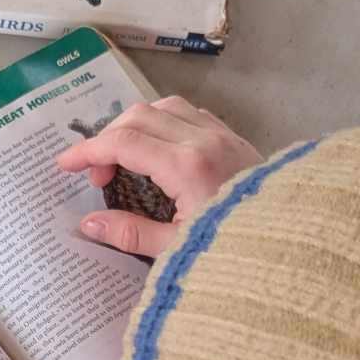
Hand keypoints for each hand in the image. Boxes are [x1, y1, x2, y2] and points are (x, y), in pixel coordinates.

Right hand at [55, 95, 261, 259]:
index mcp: (186, 166)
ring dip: (136, 125)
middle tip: (97, 175)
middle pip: (138, 117)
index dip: (87, 151)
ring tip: (124, 159)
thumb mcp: (177, 249)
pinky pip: (191, 115)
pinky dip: (164, 123)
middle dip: (107, 140)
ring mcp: (222, 136)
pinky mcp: (235, 140)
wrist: (293, 247)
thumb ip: (130, 233)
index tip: (65, 165)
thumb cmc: (239, 251)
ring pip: (165, 108)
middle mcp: (204, 141)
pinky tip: (158, 149)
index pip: (122, 142)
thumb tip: (90, 224)